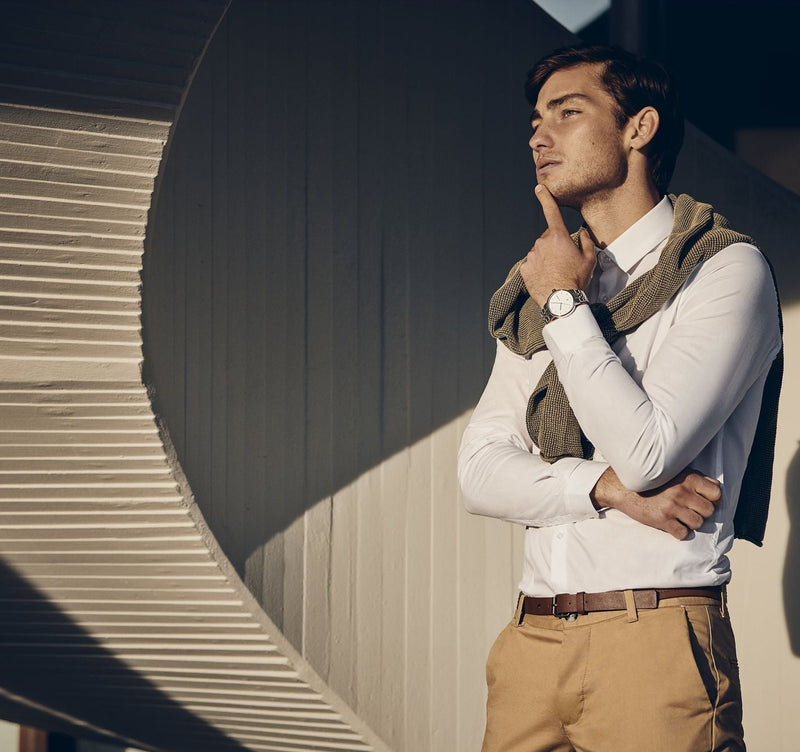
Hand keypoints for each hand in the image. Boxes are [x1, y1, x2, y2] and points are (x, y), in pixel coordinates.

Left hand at [519, 184, 595, 306]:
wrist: (560, 301)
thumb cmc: (576, 279)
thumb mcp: (589, 259)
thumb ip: (585, 241)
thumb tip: (582, 232)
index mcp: (558, 237)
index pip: (551, 212)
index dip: (545, 198)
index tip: (539, 188)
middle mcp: (542, 243)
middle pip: (548, 237)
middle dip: (555, 245)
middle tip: (565, 261)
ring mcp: (531, 256)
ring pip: (539, 251)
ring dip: (546, 258)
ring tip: (556, 272)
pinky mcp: (525, 269)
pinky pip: (532, 264)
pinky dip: (538, 268)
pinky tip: (547, 277)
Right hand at [591, 467, 721, 539]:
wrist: (623, 488)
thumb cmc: (650, 481)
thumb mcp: (673, 472)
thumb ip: (695, 479)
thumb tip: (716, 488)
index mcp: (687, 478)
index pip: (716, 493)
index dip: (713, 499)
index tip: (704, 500)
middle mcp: (681, 492)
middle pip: (709, 510)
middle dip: (702, 512)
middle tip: (690, 510)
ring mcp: (672, 507)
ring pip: (698, 523)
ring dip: (691, 523)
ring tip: (681, 517)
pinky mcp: (662, 520)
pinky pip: (683, 533)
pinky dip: (680, 532)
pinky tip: (672, 525)